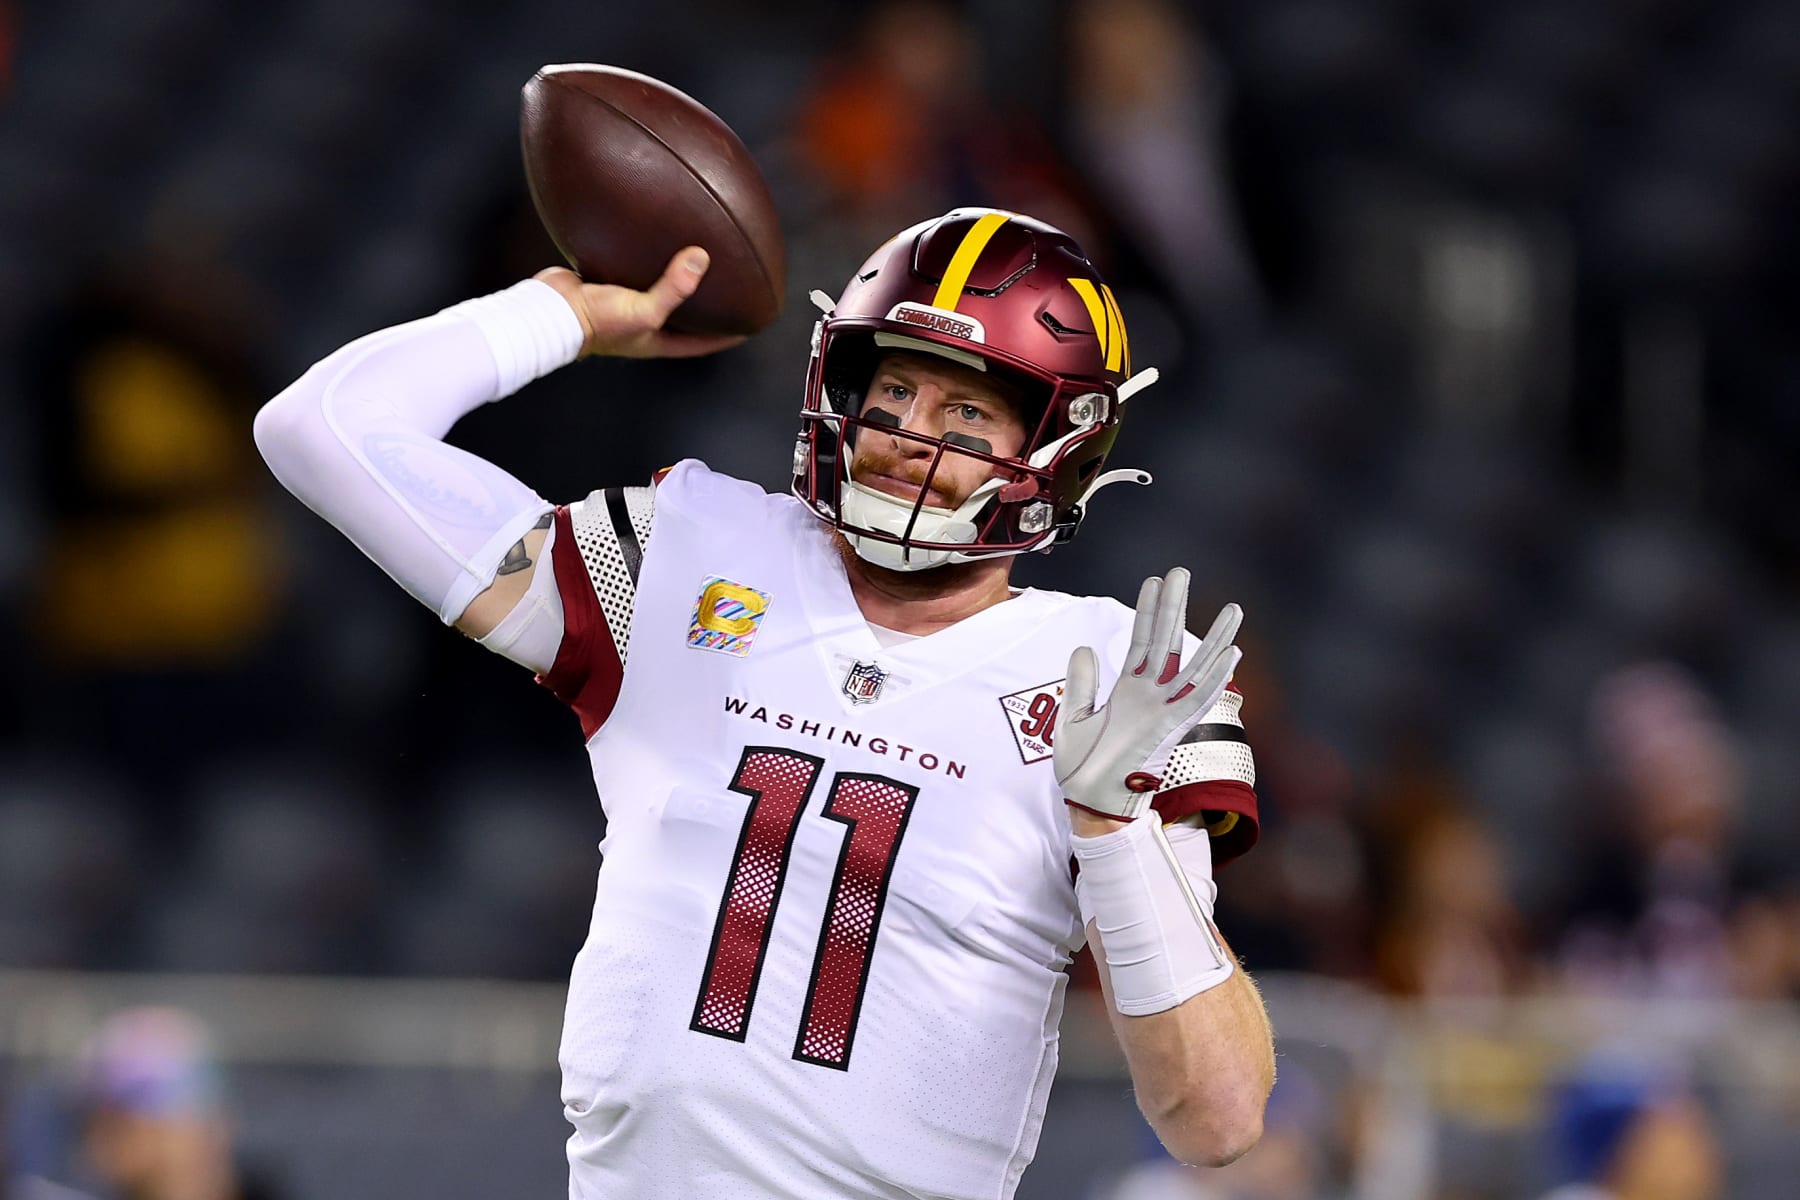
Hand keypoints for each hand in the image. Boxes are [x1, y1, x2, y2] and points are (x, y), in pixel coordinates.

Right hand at [535, 248, 745, 358]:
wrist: (548, 311)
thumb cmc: (595, 322)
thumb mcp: (643, 310)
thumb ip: (674, 287)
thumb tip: (702, 258)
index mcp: (655, 340)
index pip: (701, 342)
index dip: (726, 336)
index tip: (749, 323)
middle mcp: (641, 324)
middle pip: (682, 316)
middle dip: (704, 305)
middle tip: (729, 287)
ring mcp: (622, 303)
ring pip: (657, 288)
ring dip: (674, 276)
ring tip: (695, 255)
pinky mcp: (605, 283)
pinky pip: (632, 268)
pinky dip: (644, 255)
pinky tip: (652, 235)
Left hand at [1056, 568, 1241, 822]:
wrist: (1089, 803)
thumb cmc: (1082, 769)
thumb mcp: (1072, 717)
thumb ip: (1081, 683)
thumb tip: (1085, 646)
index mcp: (1130, 691)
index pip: (1143, 641)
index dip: (1149, 610)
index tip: (1154, 580)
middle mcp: (1152, 697)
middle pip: (1168, 642)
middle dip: (1175, 606)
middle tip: (1181, 570)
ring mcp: (1164, 712)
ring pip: (1194, 667)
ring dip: (1214, 638)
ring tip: (1233, 608)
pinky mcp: (1171, 730)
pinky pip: (1198, 699)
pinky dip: (1216, 678)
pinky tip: (1234, 655)